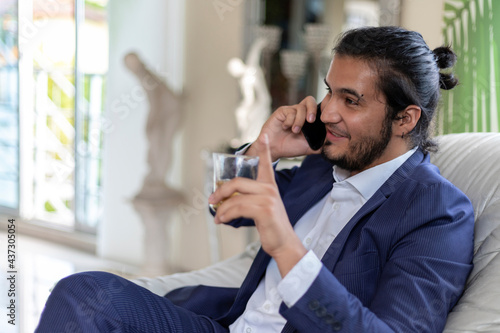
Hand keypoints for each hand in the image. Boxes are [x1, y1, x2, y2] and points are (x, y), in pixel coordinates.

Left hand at [209, 134, 306, 276]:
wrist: (283, 243)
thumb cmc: (271, 227)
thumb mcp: (261, 209)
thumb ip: (248, 199)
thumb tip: (226, 199)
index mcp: (270, 186)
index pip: (266, 163)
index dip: (264, 149)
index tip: (263, 136)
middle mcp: (269, 189)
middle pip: (238, 182)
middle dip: (221, 191)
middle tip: (212, 199)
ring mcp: (267, 199)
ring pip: (235, 198)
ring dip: (222, 209)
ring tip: (218, 217)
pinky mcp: (264, 210)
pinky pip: (237, 208)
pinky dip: (226, 215)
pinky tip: (223, 220)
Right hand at [247, 96, 320, 160]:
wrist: (274, 150)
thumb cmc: (290, 147)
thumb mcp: (309, 147)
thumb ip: (321, 144)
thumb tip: (334, 142)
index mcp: (308, 119)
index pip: (318, 107)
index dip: (322, 110)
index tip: (323, 121)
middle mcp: (300, 112)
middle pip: (310, 100)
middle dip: (312, 109)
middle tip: (311, 121)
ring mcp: (290, 111)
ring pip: (300, 108)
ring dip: (299, 121)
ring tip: (294, 131)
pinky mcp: (282, 112)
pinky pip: (289, 112)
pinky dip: (289, 121)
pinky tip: (285, 128)